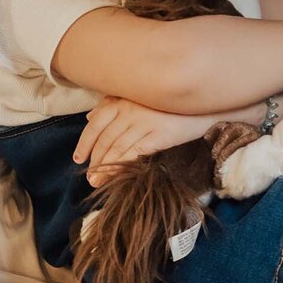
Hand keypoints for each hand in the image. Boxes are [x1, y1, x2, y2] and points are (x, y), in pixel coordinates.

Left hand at [73, 97, 210, 185]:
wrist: (203, 106)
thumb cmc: (168, 104)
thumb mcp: (139, 99)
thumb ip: (114, 105)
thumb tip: (90, 117)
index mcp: (122, 99)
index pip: (95, 123)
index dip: (84, 143)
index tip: (79, 159)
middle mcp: (129, 108)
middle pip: (105, 139)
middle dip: (95, 161)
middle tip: (90, 178)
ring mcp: (144, 121)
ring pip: (117, 148)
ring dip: (105, 168)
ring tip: (98, 182)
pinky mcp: (158, 134)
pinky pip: (134, 153)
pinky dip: (122, 167)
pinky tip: (117, 178)